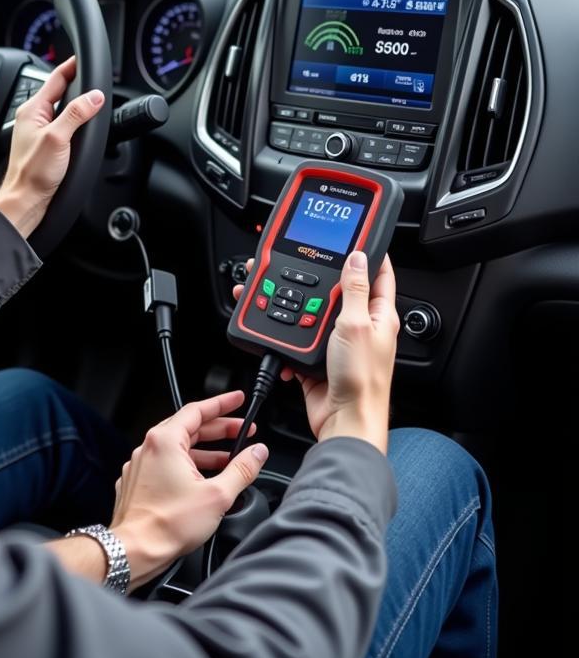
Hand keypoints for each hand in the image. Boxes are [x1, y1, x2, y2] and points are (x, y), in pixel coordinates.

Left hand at [0, 56, 103, 238]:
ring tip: (91, 96)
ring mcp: (38, 130)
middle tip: (94, 76)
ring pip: (61, 107)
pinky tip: (82, 124)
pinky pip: (62, 122)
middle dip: (77, 82)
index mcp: (33, 109)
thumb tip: (94, 96)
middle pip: (59, 90)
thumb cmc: (33, 173)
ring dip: (76, 101)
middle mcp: (33, 117)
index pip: (56, 78)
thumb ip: (77, 114)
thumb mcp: (58, 138)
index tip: (84, 57)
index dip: (72, 65)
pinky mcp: (45, 144)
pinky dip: (74, 118)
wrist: (25, 200)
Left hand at [108, 391, 267, 588]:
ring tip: (230, 458)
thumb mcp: (218, 495)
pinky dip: (188, 464)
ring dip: (206, 450)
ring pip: (179, 447)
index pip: (198, 409)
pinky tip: (204, 478)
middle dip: (219, 428)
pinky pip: (167, 463)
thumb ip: (242, 469)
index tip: (238, 400)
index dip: (223, 403)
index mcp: (165, 441)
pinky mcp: (138, 482)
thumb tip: (257, 453)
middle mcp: (149, 447)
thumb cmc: (167, 524)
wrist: (136, 549)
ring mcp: (141, 464)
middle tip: (243, 430)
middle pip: (190, 427)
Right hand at [232, 252, 398, 452]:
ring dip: (296, 307)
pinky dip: (286, 335)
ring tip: (278, 294)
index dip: (368, 253)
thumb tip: (357, 257)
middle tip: (299, 262)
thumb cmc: (361, 380)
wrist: (343, 421)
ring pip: (313, 313)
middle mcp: (360, 326)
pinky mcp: (318, 358)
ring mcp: (338, 342)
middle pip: (339, 291)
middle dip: (317, 278)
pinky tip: (280, 333)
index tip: (355, 236)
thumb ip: (356, 290)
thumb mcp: (358, 324)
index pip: (379, 274)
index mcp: (379, 315)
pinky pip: (298, 337)